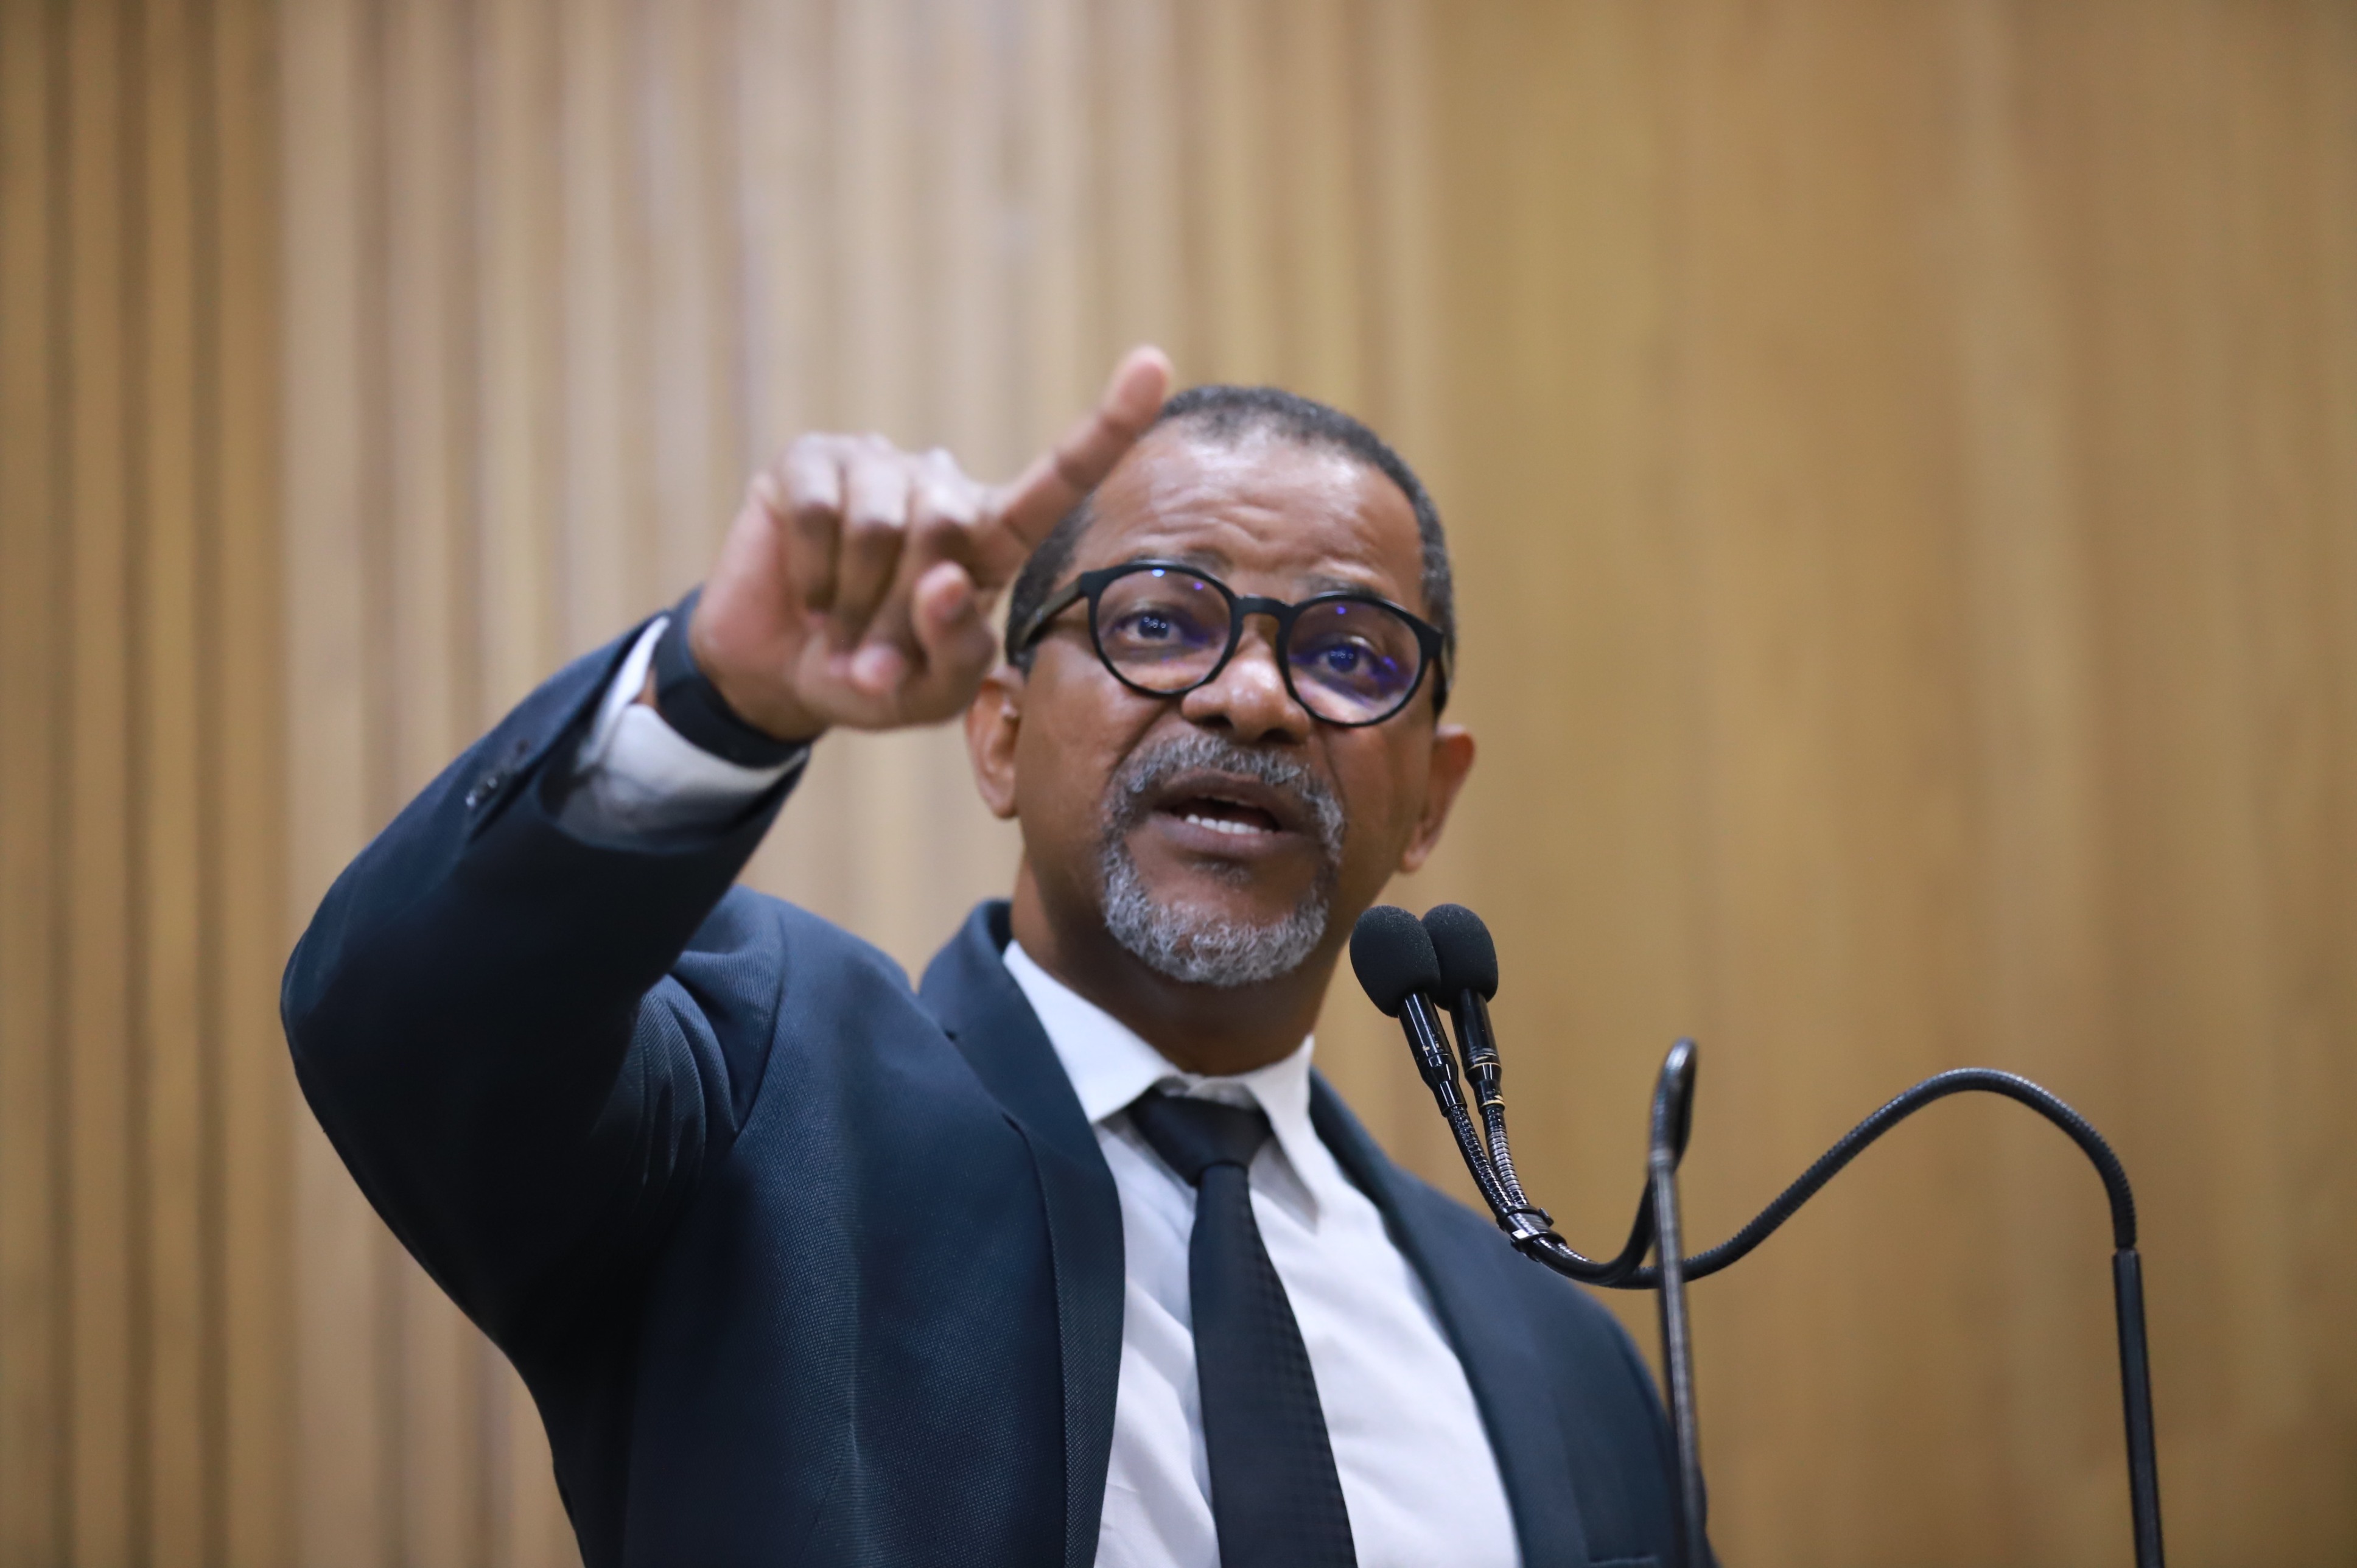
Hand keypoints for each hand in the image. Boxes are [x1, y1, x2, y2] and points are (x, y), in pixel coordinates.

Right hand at [683, 346, 1172, 741]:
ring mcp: (876, 465)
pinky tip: (806, 591)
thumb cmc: (868, 679)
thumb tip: (942, 583)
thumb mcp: (927, 693)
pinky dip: (811, 572)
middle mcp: (940, 488)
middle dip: (902, 610)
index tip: (1154, 368)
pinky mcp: (809, 459)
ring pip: (882, 525)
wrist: (774, 676)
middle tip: (874, 650)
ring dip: (854, 600)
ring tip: (838, 623)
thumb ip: (956, 653)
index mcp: (989, 537)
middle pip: (945, 530)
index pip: (1056, 482)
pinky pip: (820, 513)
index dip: (1105, 429)